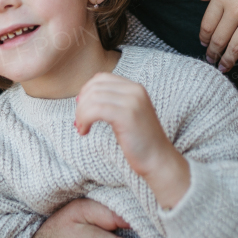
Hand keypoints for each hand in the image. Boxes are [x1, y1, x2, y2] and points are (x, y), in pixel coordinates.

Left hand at [75, 73, 190, 208]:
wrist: (158, 159)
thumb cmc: (140, 141)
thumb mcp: (128, 114)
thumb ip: (113, 102)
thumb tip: (83, 97)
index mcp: (135, 88)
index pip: (102, 78)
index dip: (86, 91)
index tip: (82, 109)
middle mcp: (135, 90)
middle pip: (95, 87)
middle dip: (81, 104)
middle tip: (79, 122)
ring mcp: (132, 101)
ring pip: (93, 98)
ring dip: (81, 114)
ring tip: (81, 128)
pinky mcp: (127, 115)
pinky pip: (95, 110)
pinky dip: (84, 120)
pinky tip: (85, 132)